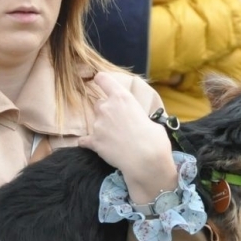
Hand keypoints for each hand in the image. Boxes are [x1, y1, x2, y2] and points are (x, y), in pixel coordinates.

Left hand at [77, 71, 178, 203]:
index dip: (101, 80)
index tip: (98, 80)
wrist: (146, 160)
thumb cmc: (154, 138)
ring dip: (101, 128)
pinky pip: (85, 140)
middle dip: (106, 111)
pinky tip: (97, 147)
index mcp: (122, 97)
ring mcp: (98, 124)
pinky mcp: (94, 141)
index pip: (104, 79)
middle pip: (99, 103)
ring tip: (114, 139)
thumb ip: (137, 115)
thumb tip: (137, 122)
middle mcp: (107, 107)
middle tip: (117, 122)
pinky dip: (89, 143)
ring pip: (95, 122)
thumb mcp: (149, 118)